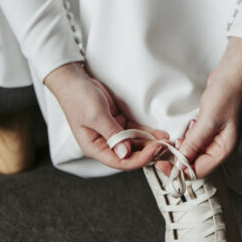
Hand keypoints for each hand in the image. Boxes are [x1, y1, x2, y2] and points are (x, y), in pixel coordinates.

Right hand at [44, 62, 168, 170]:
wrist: (75, 80)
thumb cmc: (78, 98)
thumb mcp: (96, 116)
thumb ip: (112, 134)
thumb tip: (126, 153)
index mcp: (94, 147)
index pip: (120, 161)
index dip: (139, 159)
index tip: (155, 150)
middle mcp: (104, 143)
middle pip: (129, 155)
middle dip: (148, 152)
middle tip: (165, 147)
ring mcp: (112, 133)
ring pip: (134, 144)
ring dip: (150, 143)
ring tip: (166, 141)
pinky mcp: (117, 122)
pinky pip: (134, 131)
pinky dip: (146, 133)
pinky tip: (158, 134)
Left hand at [161, 69, 241, 179]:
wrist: (231, 75)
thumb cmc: (226, 96)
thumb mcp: (208, 122)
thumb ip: (193, 144)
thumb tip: (180, 163)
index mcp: (224, 150)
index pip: (199, 171)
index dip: (181, 169)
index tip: (164, 163)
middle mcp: (220, 148)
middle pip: (195, 162)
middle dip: (182, 154)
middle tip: (175, 141)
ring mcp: (214, 138)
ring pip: (193, 150)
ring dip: (185, 142)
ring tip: (189, 126)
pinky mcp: (209, 129)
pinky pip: (194, 139)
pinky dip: (188, 133)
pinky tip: (190, 123)